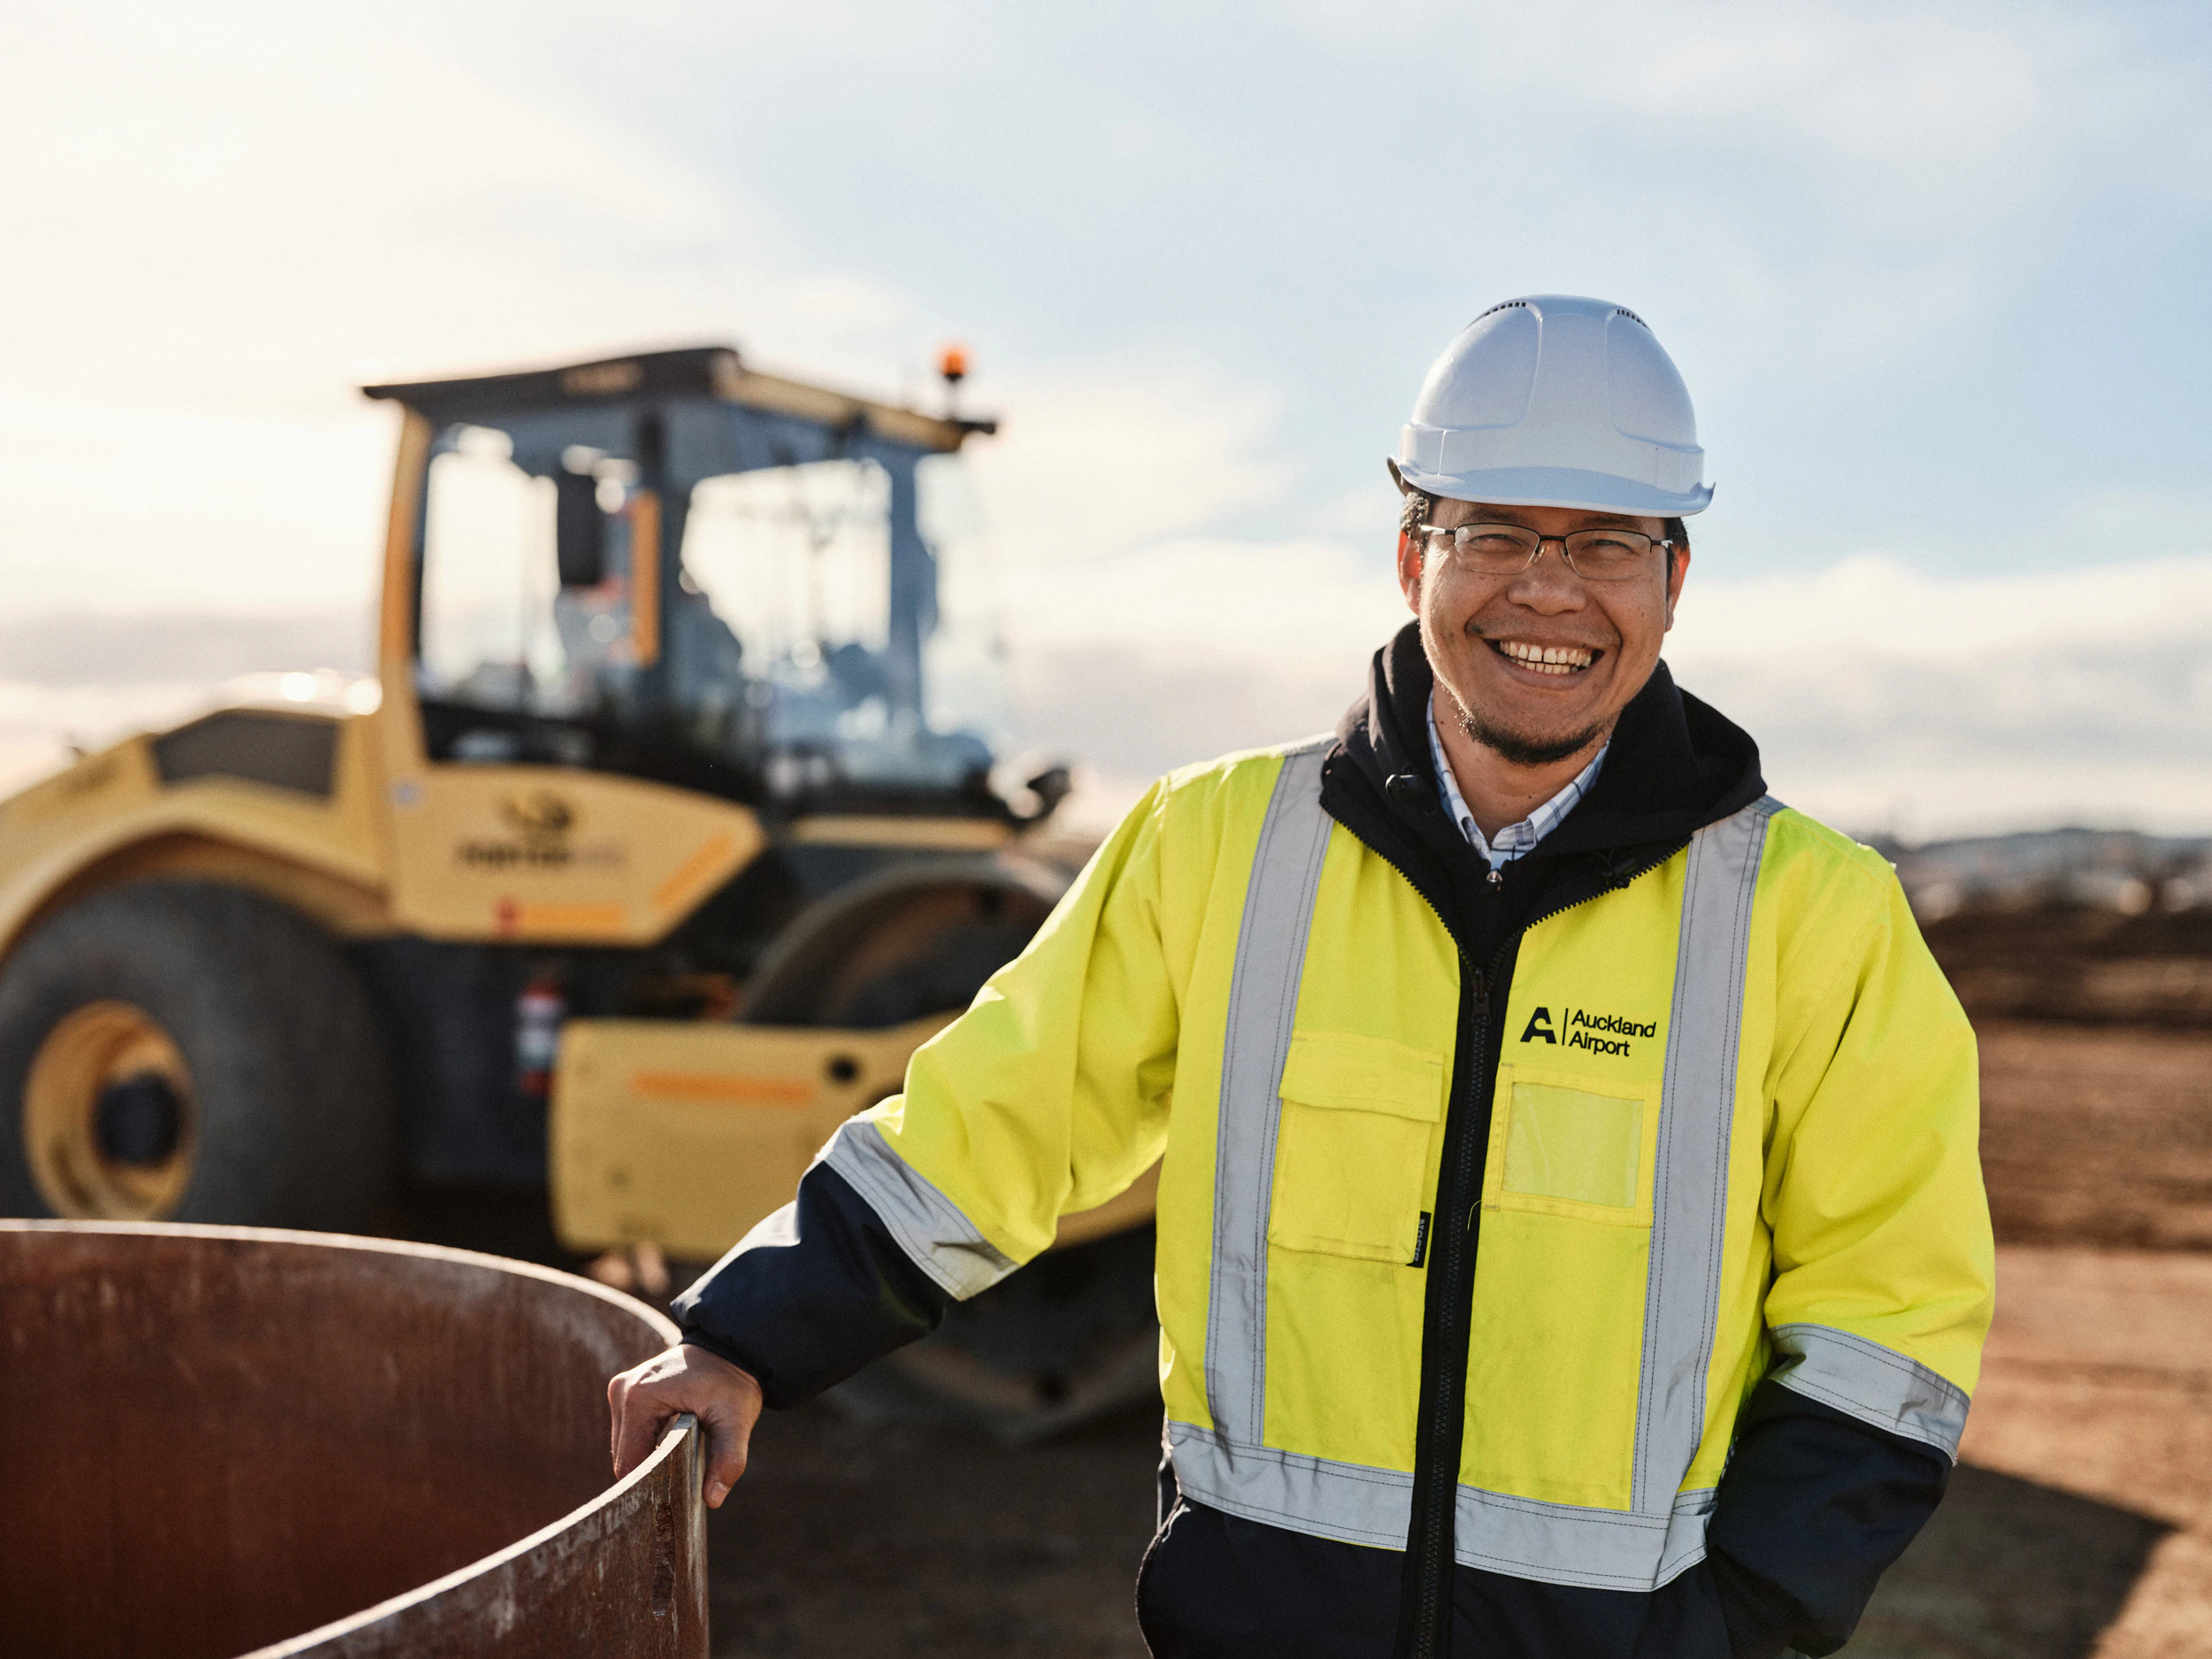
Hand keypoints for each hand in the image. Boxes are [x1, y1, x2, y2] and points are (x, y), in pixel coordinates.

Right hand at [608, 1342, 763, 1507]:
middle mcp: (623, 1391)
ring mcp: (622, 1389)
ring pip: (625, 1446)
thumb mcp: (736, 1421)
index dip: (649, 1486)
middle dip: (649, 1474)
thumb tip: (712, 1500)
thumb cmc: (733, 1383)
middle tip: (680, 1484)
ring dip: (647, 1459)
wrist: (731, 1349)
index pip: (630, 1463)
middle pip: (625, 1456)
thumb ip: (727, 1459)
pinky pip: (630, 1432)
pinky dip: (646, 1445)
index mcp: (640, 1398)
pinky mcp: (627, 1391)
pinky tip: (669, 1450)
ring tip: (678, 1465)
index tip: (672, 1498)